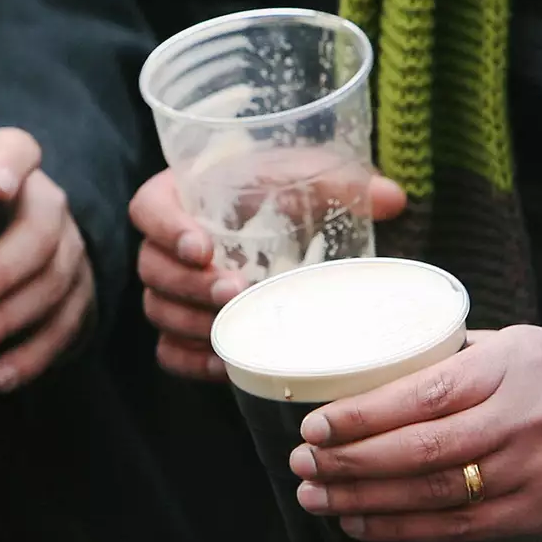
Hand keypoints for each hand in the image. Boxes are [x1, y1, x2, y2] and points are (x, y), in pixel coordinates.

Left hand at [0, 128, 94, 391]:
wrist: (19, 249)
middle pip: (39, 233)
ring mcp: (70, 253)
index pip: (20, 150)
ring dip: (8, 320)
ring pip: (54, 283)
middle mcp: (48, 206)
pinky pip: (66, 328)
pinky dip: (32, 355)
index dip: (12, 165)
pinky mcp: (80, 297)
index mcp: (11, 170)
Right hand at [130, 169, 407, 380]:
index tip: (202, 247)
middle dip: (190, 285)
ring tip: (233, 328)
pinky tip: (225, 364)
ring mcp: (168, 291)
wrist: (278, 227)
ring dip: (192, 323)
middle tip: (232, 291)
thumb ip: (341, 181)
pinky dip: (192, 362)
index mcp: (180, 196)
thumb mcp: (305, 176)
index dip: (167, 229)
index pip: (149, 209)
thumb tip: (392, 199)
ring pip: (157, 312)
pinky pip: (169, 353)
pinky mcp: (180, 328)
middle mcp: (164, 245)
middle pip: (151, 268)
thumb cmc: (279, 190)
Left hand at [288, 325, 541, 541]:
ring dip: (364, 498)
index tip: (316, 424)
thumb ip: (455, 357)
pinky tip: (360, 522)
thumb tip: (377, 365)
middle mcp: (522, 421)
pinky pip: (458, 528)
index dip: (365, 415)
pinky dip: (401, 528)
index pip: (425, 394)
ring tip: (316, 495)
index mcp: (511, 367)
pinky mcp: (539, 516)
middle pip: (422, 449)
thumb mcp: (521, 345)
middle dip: (351, 460)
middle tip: (301, 462)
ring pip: (433, 493)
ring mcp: (533, 473)